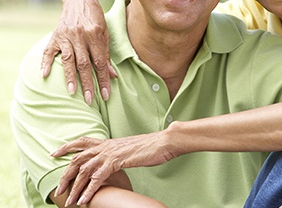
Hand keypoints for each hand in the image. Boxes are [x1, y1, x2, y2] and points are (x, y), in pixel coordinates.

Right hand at [40, 0, 115, 104]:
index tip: (105, 95)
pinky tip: (44, 75)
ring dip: (70, 77)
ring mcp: (66, 36)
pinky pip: (49, 51)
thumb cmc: (96, 19)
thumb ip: (106, 55)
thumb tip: (112, 76)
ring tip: (72, 92)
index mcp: (95, 35)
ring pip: (68, 59)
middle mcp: (81, 36)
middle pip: (84, 64)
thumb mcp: (105, 34)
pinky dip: (45, 63)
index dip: (103, 79)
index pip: (101, 62)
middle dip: (87, 83)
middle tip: (90, 100)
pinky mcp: (55, 35)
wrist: (80, 1)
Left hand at [51, 133, 176, 205]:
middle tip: (58, 190)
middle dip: (66, 175)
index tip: (54, 153)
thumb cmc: (153, 146)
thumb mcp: (131, 149)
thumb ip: (120, 154)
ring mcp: (111, 153)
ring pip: (85, 170)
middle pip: (78, 158)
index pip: (83, 142)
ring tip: (70, 202)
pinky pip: (97, 178)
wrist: (165, 141)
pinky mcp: (117, 161)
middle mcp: (107, 146)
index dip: (67, 147)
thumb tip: (116, 161)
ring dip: (75, 188)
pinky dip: (89, 190)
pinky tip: (84, 200)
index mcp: (110, 142)